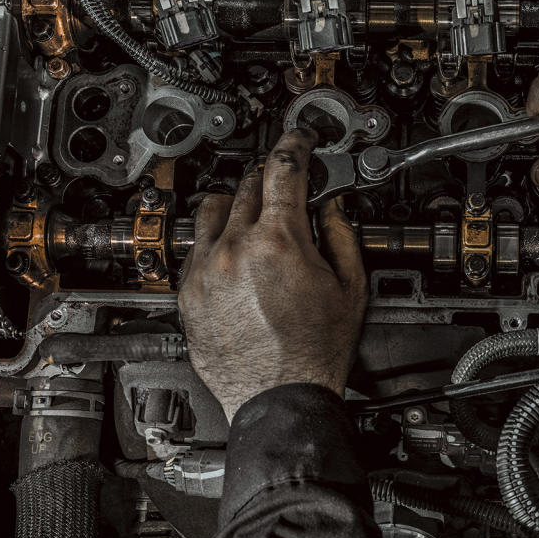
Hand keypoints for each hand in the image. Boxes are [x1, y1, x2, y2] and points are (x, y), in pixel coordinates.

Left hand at [179, 130, 366, 420]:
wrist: (279, 396)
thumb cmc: (314, 352)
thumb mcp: (350, 290)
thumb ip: (341, 238)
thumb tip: (332, 210)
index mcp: (280, 242)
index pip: (283, 169)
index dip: (295, 145)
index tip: (298, 141)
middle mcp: (235, 249)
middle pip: (248, 185)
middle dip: (270, 177)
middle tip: (285, 184)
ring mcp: (206, 270)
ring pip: (212, 209)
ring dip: (235, 202)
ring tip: (252, 214)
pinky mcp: (188, 292)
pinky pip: (195, 246)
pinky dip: (214, 238)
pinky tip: (231, 249)